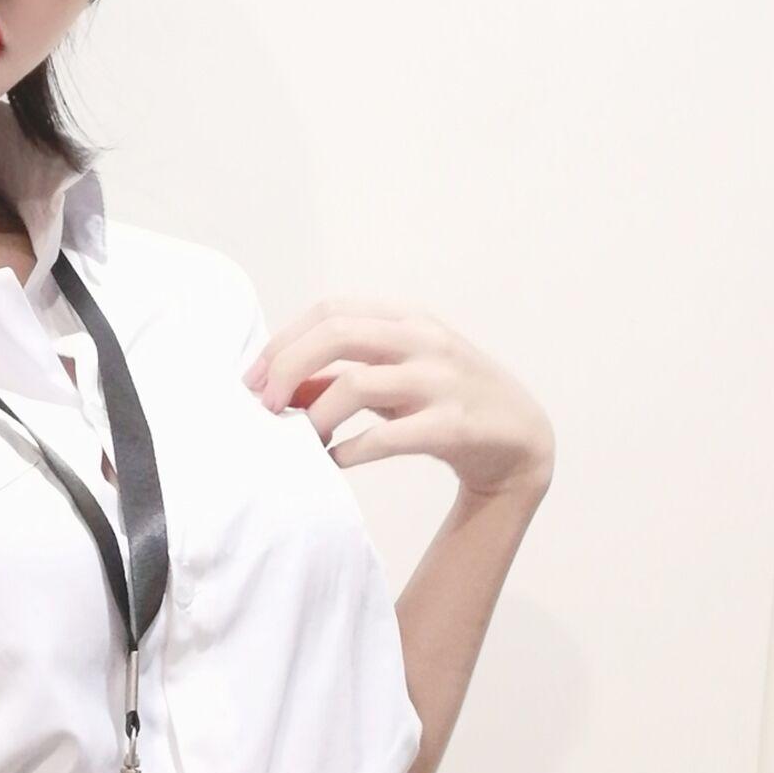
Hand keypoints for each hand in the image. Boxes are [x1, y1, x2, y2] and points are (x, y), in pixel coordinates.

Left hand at [242, 292, 554, 499]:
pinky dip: (348, 451)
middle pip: (337, 334)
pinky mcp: (453, 426)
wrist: (520, 441)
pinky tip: (333, 461)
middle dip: (288, 368)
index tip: (253, 379)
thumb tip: (276, 391)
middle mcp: (425, 340)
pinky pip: (386, 437)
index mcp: (407, 319)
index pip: (330, 311)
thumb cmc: (444, 403)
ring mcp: (442, 380)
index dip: (284, 342)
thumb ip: (338, 379)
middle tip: (265, 408)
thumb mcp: (392, 380)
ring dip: (315, 415)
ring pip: (357, 384)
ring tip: (302, 440)